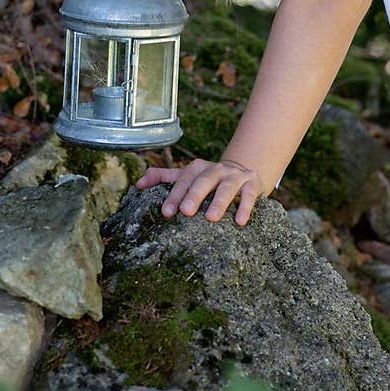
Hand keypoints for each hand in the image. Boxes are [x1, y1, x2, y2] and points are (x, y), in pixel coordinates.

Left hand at [135, 157, 267, 226]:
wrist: (244, 170)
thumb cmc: (209, 179)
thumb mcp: (188, 176)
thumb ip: (164, 178)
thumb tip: (137, 184)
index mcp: (197, 168)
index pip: (184, 180)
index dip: (175, 194)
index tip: (167, 212)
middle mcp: (216, 169)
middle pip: (204, 180)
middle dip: (195, 195)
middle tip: (186, 212)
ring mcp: (235, 176)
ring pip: (227, 186)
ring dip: (220, 201)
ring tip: (212, 218)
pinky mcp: (252, 184)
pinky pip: (250, 194)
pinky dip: (245, 207)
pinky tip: (240, 221)